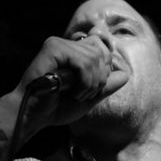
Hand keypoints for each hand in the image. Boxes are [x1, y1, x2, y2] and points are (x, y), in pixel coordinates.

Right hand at [11, 33, 128, 135]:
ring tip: (77, 95)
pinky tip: (73, 92)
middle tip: (85, 95)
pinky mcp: (52, 49)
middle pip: (101, 52)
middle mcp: (66, 44)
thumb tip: (126, 75)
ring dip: (91, 83)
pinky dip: (84, 81)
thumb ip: (105, 86)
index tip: (92, 91)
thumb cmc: (56, 108)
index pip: (102, 49)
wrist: (34, 116)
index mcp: (72, 52)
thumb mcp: (88, 98)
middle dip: (99, 79)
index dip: (104, 71)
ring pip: (94, 57)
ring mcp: (58, 44)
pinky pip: (82, 61)